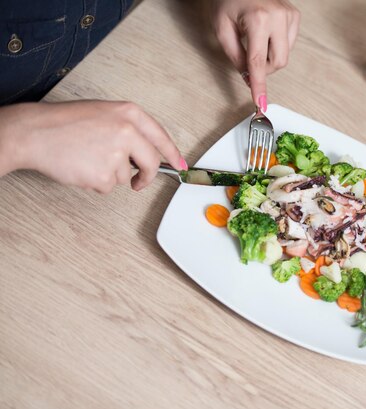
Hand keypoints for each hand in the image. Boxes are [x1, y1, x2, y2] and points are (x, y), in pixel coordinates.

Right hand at [0, 101, 185, 193]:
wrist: (34, 133)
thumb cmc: (64, 123)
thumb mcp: (103, 113)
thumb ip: (128, 129)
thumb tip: (148, 150)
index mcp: (129, 113)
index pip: (161, 137)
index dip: (172, 154)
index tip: (179, 165)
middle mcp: (128, 131)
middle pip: (152, 163)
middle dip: (147, 176)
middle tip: (138, 182)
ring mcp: (117, 153)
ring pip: (126, 176)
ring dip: (110, 174)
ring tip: (88, 158)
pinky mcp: (104, 175)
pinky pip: (109, 186)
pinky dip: (97, 183)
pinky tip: (82, 168)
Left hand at [211, 0, 299, 109]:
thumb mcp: (222, 28)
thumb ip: (236, 56)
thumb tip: (248, 77)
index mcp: (258, 19)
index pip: (258, 62)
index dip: (259, 85)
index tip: (261, 102)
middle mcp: (278, 17)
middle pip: (278, 62)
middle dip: (263, 69)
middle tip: (248, 61)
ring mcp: (289, 15)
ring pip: (284, 55)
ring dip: (269, 57)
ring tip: (256, 42)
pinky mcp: (295, 16)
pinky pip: (289, 44)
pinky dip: (276, 46)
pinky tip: (266, 34)